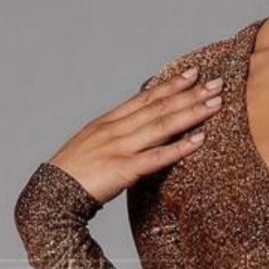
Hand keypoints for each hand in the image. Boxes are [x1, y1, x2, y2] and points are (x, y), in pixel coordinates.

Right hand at [47, 66, 224, 205]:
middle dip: (189, 94)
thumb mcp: (93, 146)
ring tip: (215, 103)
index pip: (144, 98)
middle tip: (217, 83)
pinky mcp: (122, 170)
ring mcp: (118, 148)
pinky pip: (156, 158)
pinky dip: (179, 148)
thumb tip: (137, 129)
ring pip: (161, 126)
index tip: (193, 73)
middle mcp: (115, 130)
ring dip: (190, 113)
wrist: (51, 195)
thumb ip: (115, 135)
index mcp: (108, 122)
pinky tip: (199, 140)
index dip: (170, 85)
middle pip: (158, 107)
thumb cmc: (74, 175)